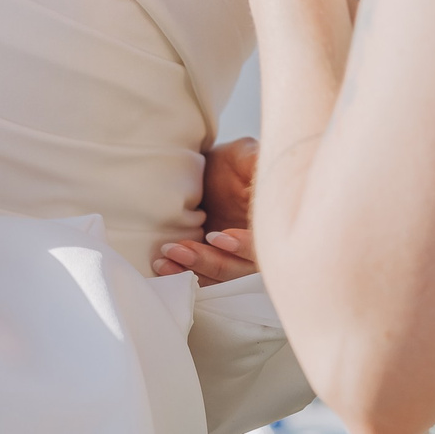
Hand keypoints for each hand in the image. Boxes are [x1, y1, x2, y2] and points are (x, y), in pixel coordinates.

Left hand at [156, 137, 261, 279]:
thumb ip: (256, 163)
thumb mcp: (246, 155)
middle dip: (211, 262)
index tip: (218, 237)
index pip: (265, 245)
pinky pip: (204, 278)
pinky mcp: (216, 263)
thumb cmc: (234, 162)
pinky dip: (184, 274)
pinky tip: (164, 266)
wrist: (208, 171)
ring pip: (221, 277)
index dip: (245, 247)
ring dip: (193, 271)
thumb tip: (262, 172)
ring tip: (165, 258)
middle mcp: (258, 248)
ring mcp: (237, 260)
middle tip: (181, 249)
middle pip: (241, 269)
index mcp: (271, 224)